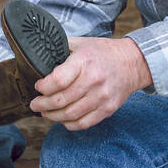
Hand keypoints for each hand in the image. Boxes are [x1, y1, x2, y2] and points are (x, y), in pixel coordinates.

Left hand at [30, 36, 151, 130]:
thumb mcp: (81, 43)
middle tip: (35, 104)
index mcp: (84, 61)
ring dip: (52, 116)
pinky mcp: (107, 109)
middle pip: (61, 101)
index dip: (43, 87)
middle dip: (42, 105)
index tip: (38, 86)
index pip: (58, 80)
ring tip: (45, 112)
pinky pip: (83, 123)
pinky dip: (69, 124)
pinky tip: (62, 119)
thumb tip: (37, 54)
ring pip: (70, 115)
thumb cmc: (103, 52)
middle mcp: (94, 80)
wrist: (133, 63)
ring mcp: (102, 97)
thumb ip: (60, 48)